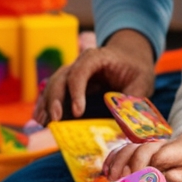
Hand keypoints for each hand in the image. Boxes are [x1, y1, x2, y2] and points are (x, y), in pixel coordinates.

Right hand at [35, 28, 154, 123]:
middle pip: (61, 79)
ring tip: (43, 123)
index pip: (80, 72)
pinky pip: (53, 92)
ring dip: (47, 104)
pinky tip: (39, 119)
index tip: (78, 112)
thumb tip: (124, 121)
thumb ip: (132, 99)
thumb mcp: (141, 82)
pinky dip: (46, 105)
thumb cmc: (135, 69)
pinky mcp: (68, 84)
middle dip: (55, 100)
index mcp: (97, 58)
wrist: (129, 58)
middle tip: (55, 121)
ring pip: (53, 85)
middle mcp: (79, 63)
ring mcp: (71, 72)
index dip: (76, 92)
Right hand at [103, 131, 181, 181]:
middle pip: (144, 151)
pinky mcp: (142, 151)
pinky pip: (124, 150)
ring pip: (131, 148)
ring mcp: (152, 146)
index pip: (166, 154)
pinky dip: (113, 160)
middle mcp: (166, 144)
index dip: (153, 171)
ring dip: (120, 166)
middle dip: (133, 171)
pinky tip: (108, 173)